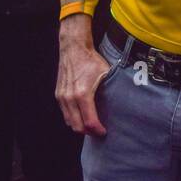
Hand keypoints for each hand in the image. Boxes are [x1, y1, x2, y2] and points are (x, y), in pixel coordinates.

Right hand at [56, 13, 110, 135]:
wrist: (73, 48)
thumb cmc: (90, 60)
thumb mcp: (105, 74)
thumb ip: (109, 90)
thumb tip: (122, 101)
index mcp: (82, 94)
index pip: (89, 122)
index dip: (97, 130)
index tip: (104, 131)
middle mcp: (69, 98)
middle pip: (77, 126)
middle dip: (89, 132)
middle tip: (98, 131)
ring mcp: (62, 97)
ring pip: (69, 122)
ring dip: (80, 126)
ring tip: (91, 125)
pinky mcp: (58, 95)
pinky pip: (65, 114)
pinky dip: (73, 118)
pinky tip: (82, 116)